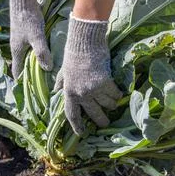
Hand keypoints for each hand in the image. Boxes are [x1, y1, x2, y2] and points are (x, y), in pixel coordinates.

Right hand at [9, 0, 52, 78]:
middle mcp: (17, 47)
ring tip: (46, 72)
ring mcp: (21, 40)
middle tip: (41, 83)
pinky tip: (46, 55)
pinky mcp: (26, 33)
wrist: (23, 0)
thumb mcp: (37, 38)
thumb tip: (48, 69)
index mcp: (17, 51)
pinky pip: (31, 48)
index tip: (28, 91)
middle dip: (30, 74)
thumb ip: (42, 53)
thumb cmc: (28, 19)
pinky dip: (37, 54)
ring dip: (35, 63)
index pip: (17, 71)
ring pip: (27, 56)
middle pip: (23, 64)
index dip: (21, 81)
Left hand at [54, 16, 121, 134]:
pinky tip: (118, 93)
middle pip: (93, 114)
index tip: (81, 133)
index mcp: (69, 92)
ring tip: (113, 104)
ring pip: (107, 105)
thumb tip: (56, 93)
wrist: (85, 42)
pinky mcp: (106, 83)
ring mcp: (94, 89)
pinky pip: (115, 94)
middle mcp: (81, 94)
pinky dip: (117, 95)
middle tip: (106, 123)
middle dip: (101, 121)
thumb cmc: (72, 55)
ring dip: (111, 105)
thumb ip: (61, 84)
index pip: (71, 113)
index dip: (77, 126)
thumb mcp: (63, 71)